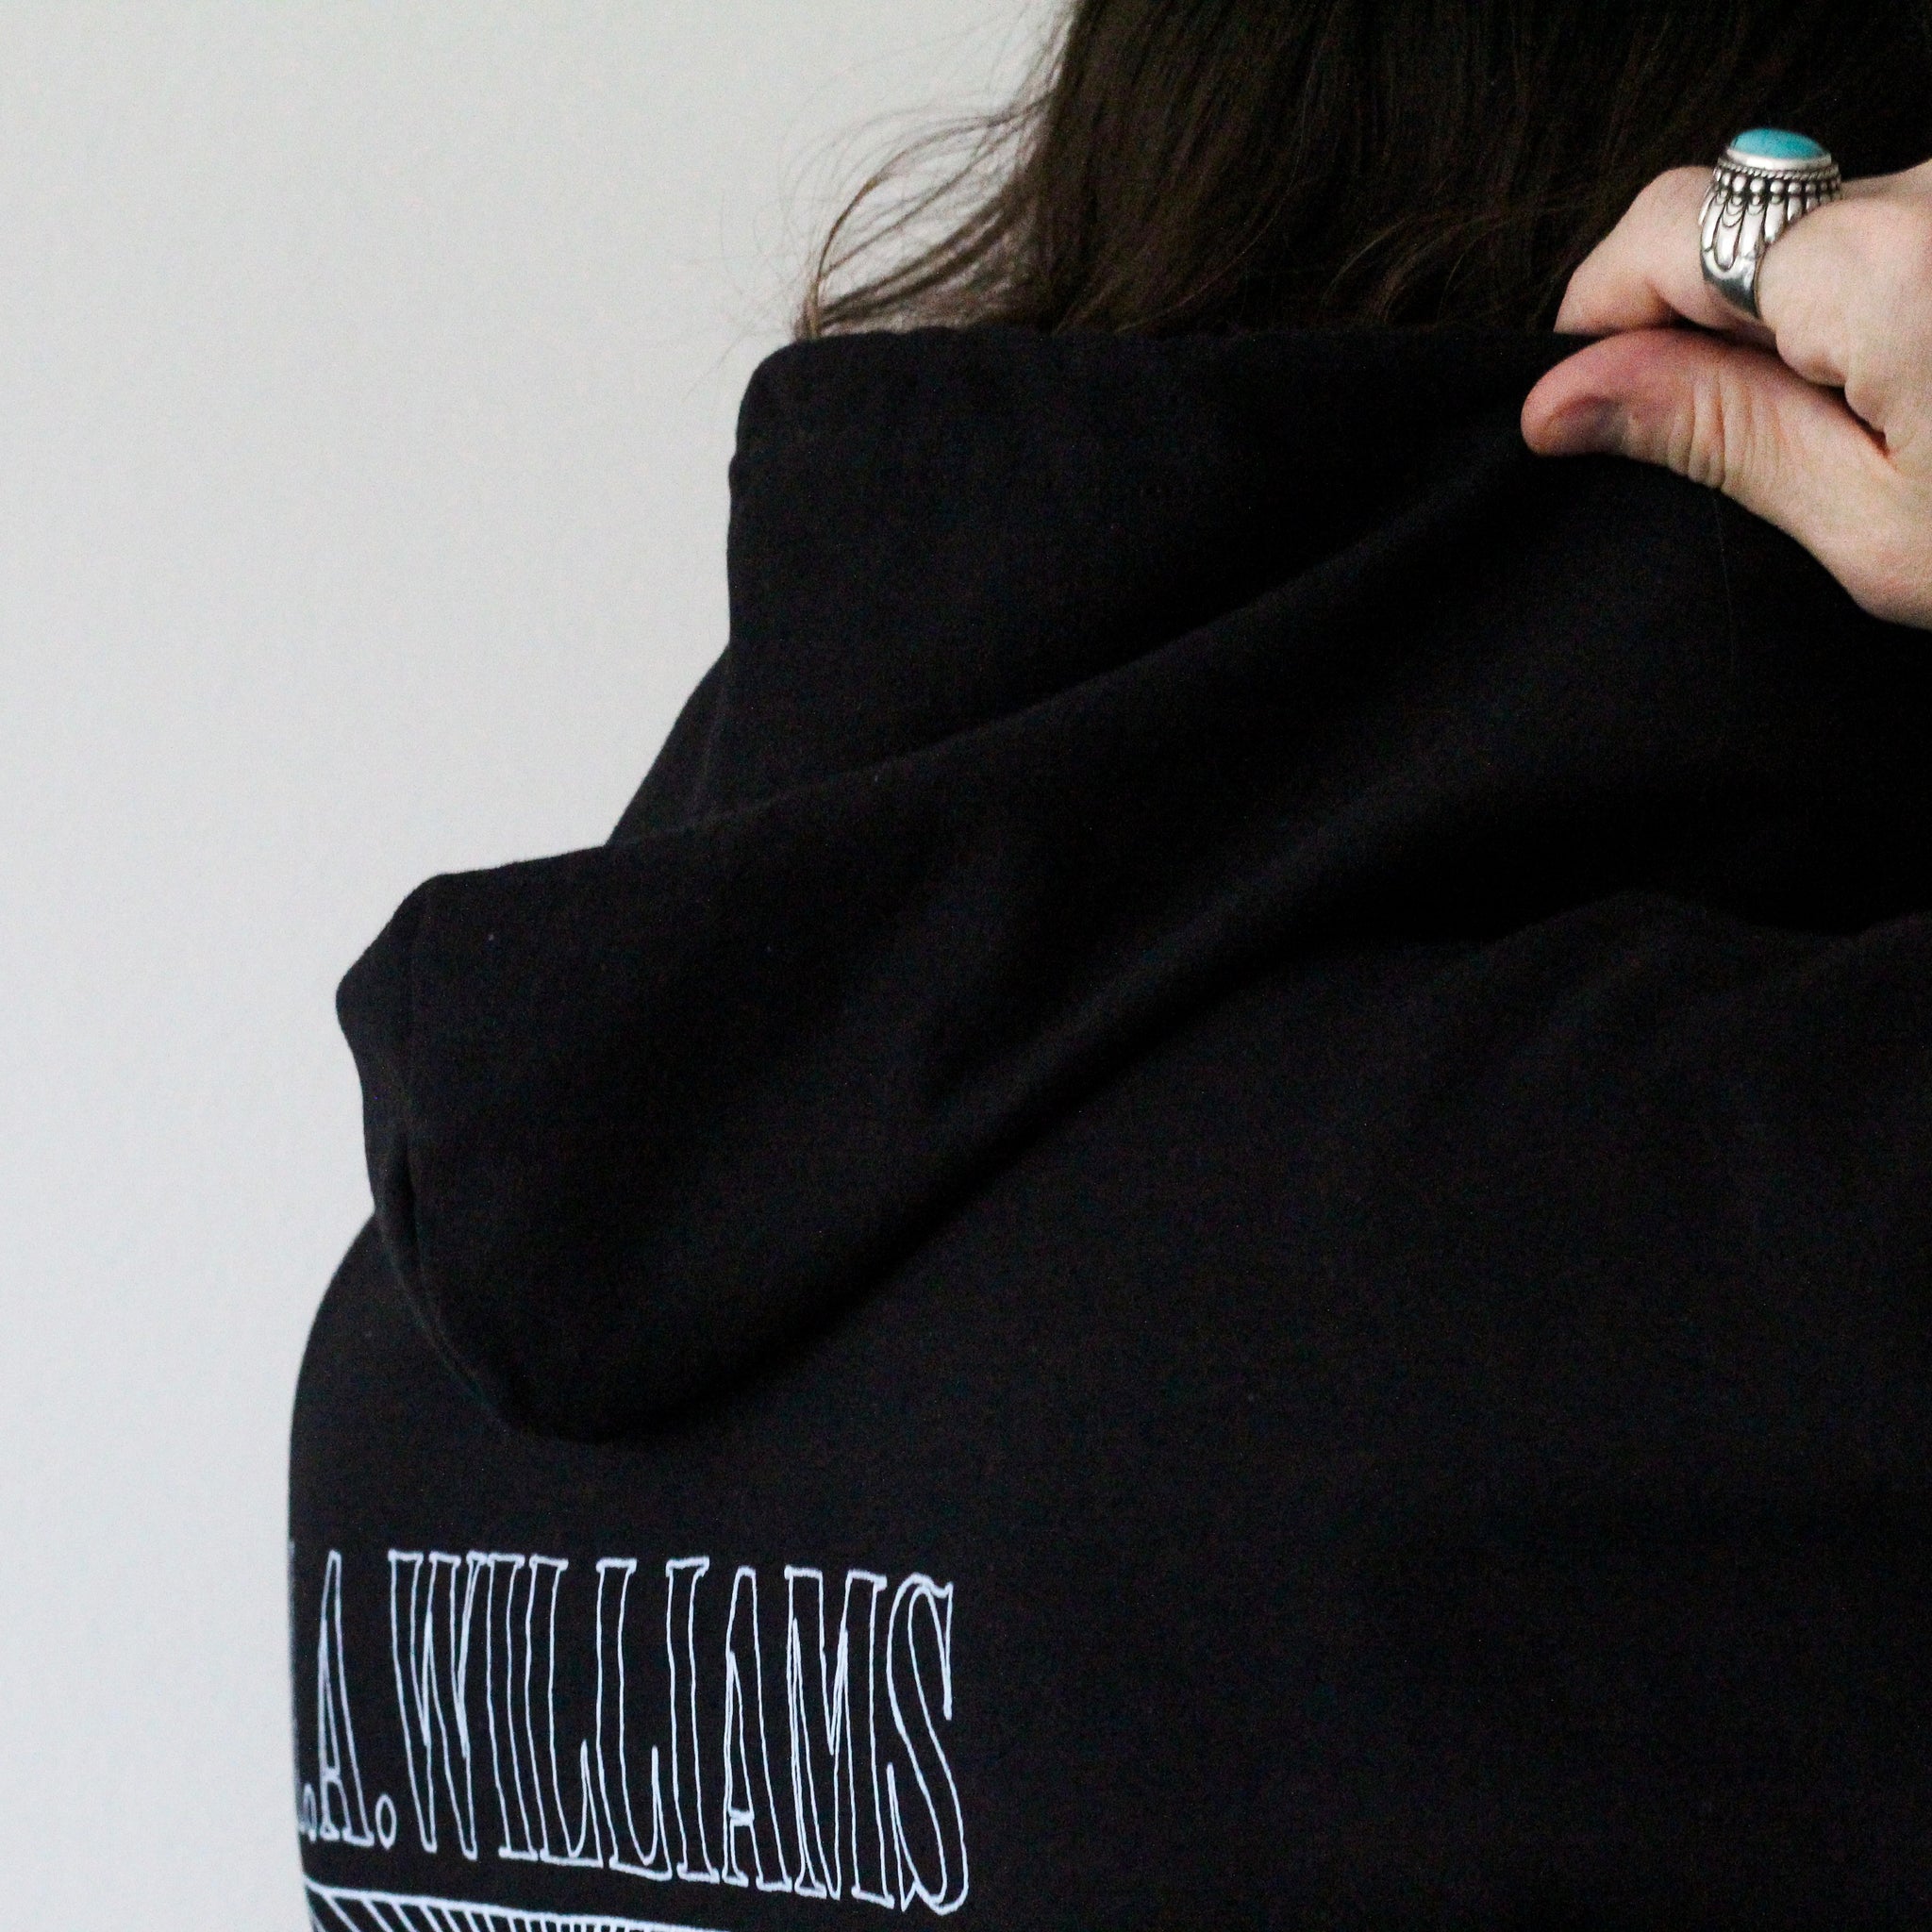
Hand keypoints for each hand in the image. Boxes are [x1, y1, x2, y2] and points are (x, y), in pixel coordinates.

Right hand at [1521, 159, 1931, 628]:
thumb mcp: (1878, 526)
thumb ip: (1718, 436)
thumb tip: (1563, 398)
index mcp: (1886, 268)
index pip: (1664, 231)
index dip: (1596, 314)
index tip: (1578, 406)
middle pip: (1732, 215)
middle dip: (1690, 317)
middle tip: (1710, 443)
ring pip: (1808, 219)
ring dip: (1782, 312)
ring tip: (1832, 427)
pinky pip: (1882, 225)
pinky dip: (1855, 299)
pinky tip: (1900, 387)